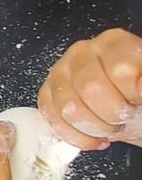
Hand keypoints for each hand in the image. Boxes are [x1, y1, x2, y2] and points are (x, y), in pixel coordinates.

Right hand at [38, 28, 141, 149]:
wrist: (127, 106)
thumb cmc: (137, 94)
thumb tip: (139, 86)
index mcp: (112, 43)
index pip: (121, 71)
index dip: (132, 95)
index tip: (138, 100)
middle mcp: (82, 53)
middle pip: (90, 89)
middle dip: (112, 114)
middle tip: (123, 117)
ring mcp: (59, 72)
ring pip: (68, 107)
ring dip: (94, 127)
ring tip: (108, 126)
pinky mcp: (47, 93)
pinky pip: (52, 118)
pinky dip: (76, 136)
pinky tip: (92, 135)